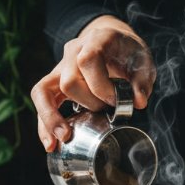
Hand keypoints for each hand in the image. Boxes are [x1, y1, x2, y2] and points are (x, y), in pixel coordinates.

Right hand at [30, 15, 155, 151]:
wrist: (114, 44)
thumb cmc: (128, 55)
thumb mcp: (143, 63)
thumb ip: (142, 82)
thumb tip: (138, 103)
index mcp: (95, 40)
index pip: (87, 60)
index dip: (100, 85)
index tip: (115, 101)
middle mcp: (73, 51)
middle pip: (68, 81)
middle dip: (88, 104)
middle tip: (106, 111)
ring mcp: (60, 67)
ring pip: (43, 91)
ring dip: (51, 119)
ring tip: (60, 141)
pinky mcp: (54, 83)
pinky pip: (41, 101)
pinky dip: (45, 125)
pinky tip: (51, 144)